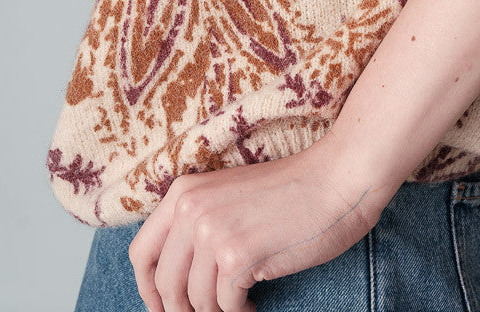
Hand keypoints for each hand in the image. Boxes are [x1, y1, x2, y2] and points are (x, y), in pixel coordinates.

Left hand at [128, 130, 397, 311]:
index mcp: (184, 192)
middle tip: (213, 311)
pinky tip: (257, 304)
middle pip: (163, 286)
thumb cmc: (291, 191)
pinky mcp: (238, 257)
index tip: (165, 307)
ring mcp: (212, 233)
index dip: (149, 290)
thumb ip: (197, 224)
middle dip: (183, 310)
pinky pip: (225, 308)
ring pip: (194, 302)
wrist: (337, 180)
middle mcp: (190, 210)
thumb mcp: (229, 197)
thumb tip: (174, 283)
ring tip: (242, 304)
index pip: (141, 254)